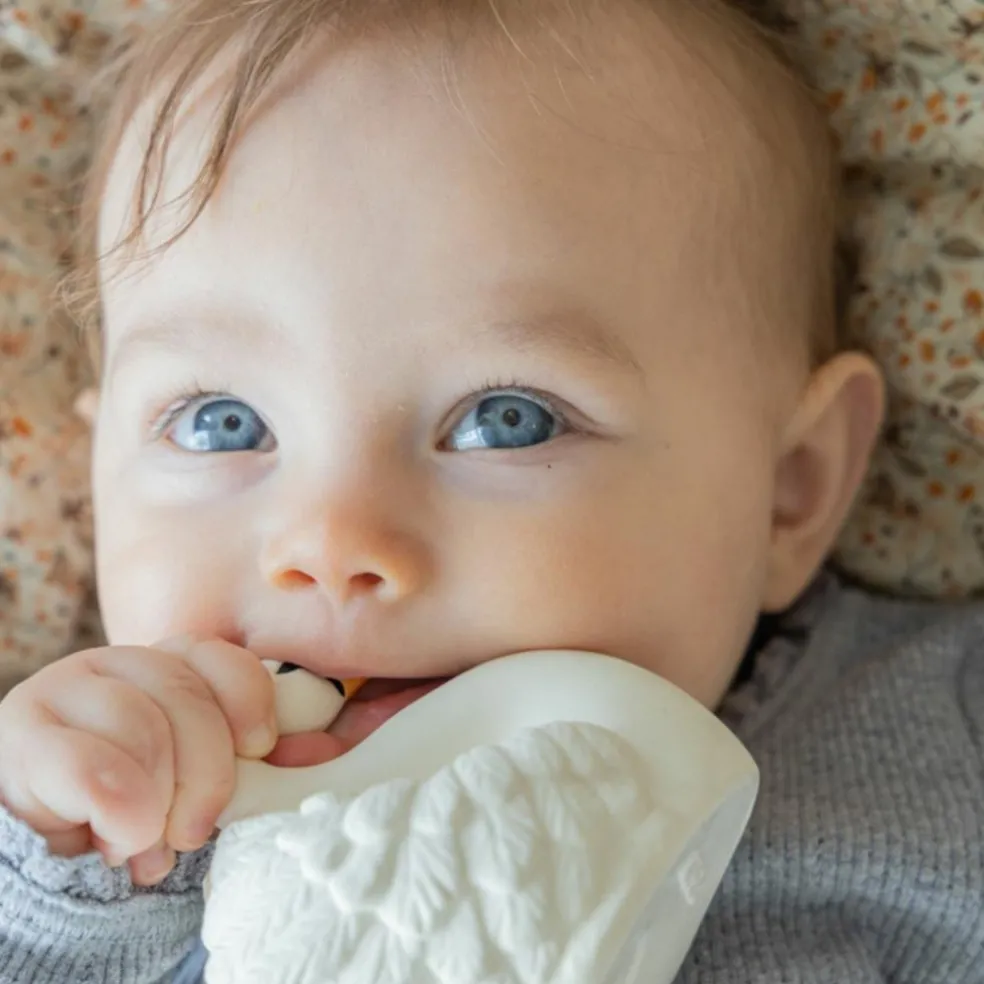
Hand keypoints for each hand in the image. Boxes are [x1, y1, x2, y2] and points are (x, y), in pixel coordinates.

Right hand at [0, 638, 275, 885]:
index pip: (216, 655)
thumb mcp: (191, 781)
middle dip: (205, 773)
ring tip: (142, 840)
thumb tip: (318, 750)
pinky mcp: (19, 735)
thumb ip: (246, 759)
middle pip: (185, 695)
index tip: (259, 748)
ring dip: (155, 802)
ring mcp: (60, 691)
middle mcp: (111, 664)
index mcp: (160, 667)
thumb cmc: (128, 813)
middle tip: (193, 831)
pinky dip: (119, 812)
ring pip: (141, 726)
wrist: (36, 857)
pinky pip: (89, 767)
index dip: (248, 697)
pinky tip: (114, 837)